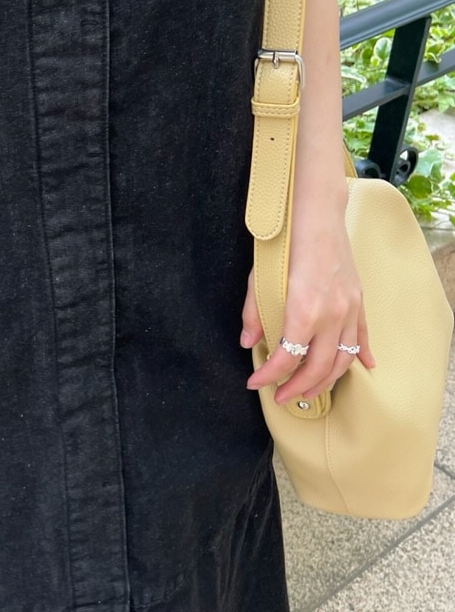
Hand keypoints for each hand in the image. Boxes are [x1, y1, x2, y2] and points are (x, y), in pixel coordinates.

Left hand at [240, 222, 375, 404]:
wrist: (318, 214)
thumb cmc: (286, 241)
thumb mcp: (259, 277)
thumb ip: (254, 313)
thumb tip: (248, 342)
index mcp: (304, 309)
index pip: (286, 357)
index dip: (268, 375)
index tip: (254, 382)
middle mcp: (332, 314)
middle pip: (318, 367)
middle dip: (297, 388)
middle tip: (280, 397)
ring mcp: (349, 309)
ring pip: (342, 360)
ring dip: (325, 382)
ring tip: (307, 392)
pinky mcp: (358, 301)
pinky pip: (362, 338)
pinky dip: (360, 357)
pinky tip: (363, 369)